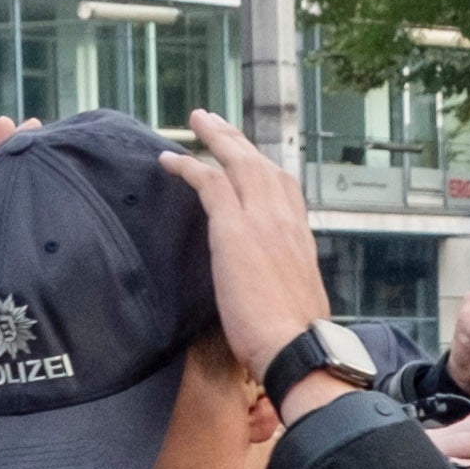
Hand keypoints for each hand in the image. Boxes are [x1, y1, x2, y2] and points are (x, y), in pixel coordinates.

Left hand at [172, 117, 337, 382]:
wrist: (298, 347)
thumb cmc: (297, 339)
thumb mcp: (300, 300)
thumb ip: (286, 281)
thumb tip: (277, 291)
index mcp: (301, 236)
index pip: (284, 188)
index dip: (264, 168)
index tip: (249, 156)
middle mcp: (286, 218)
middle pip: (260, 165)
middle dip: (237, 140)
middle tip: (215, 122)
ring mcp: (262, 218)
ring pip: (237, 163)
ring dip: (215, 138)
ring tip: (198, 121)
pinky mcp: (234, 228)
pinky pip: (209, 183)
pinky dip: (187, 167)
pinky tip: (168, 160)